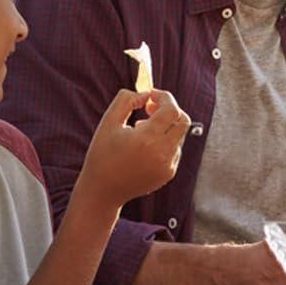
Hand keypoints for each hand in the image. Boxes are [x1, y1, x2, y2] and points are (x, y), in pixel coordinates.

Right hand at [79, 88, 189, 207]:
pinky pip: (174, 150)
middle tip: (150, 109)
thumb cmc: (102, 154)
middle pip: (183, 121)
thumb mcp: (109, 122)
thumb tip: (146, 94)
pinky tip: (144, 147)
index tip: (150, 96)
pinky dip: (164, 142)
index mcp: (147, 138)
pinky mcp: (168, 174)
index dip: (163, 97)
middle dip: (170, 109)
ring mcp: (167, 165)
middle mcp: (162, 153)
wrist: (103, 190)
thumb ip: (126, 100)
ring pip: (179, 135)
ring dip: (165, 126)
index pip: (171, 109)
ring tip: (141, 131)